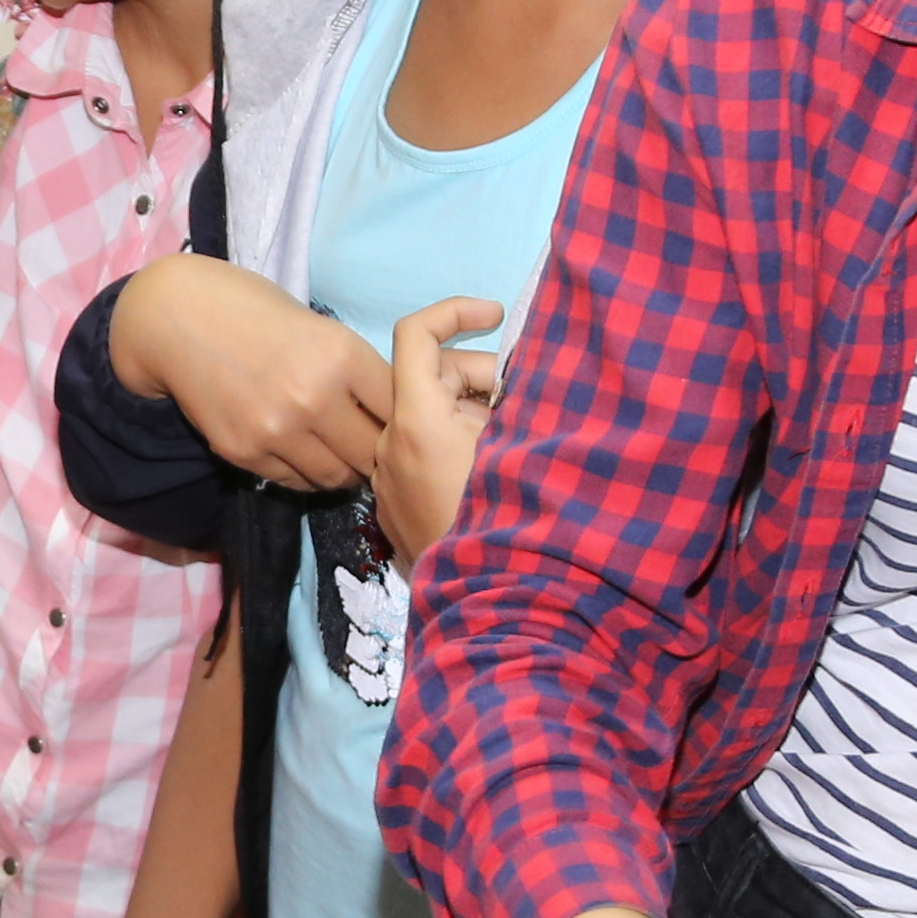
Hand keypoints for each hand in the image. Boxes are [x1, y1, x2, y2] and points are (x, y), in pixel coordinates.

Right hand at [110, 258, 391, 494]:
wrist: (177, 318)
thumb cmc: (254, 310)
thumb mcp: (319, 326)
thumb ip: (354, 369)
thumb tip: (393, 412)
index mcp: (341, 356)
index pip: (399, 410)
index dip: (405, 418)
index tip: (398, 419)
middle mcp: (313, 398)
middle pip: (372, 453)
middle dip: (378, 452)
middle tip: (373, 447)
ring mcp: (277, 430)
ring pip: (335, 477)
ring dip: (344, 471)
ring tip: (339, 454)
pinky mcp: (245, 453)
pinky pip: (293, 480)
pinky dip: (305, 473)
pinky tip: (302, 453)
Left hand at [373, 298, 503, 554]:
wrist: (497, 606)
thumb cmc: (517, 517)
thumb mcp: (528, 440)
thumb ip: (522, 392)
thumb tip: (525, 364)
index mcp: (415, 420)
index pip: (416, 334)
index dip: (455, 311)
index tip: (496, 314)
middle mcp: (388, 446)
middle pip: (430, 380)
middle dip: (480, 378)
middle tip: (527, 401)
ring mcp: (387, 484)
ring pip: (428, 423)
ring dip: (469, 418)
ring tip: (516, 444)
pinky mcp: (394, 515)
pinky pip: (420, 462)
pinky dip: (452, 453)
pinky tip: (492, 478)